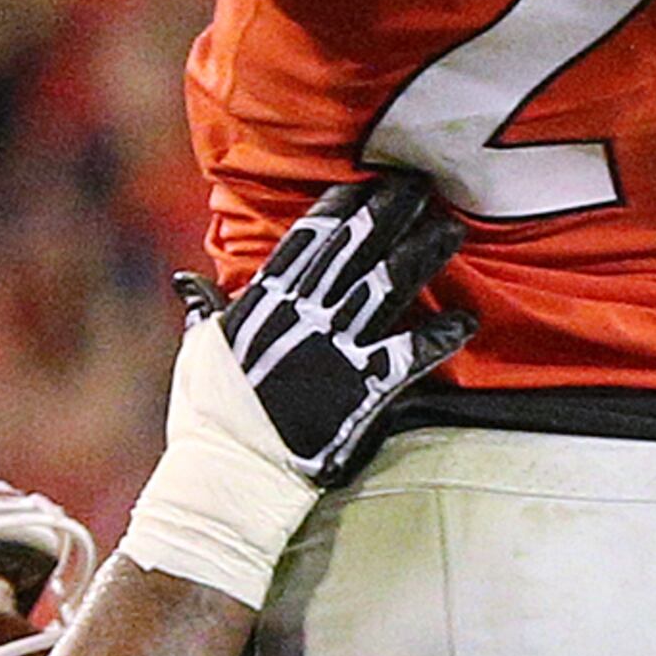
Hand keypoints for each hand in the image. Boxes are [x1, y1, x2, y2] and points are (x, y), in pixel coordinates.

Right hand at [120, 177, 472, 607]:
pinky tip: (468, 319)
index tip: (368, 180)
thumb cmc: (210, 418)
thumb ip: (204, 311)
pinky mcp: (362, 387)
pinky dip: (441, 335)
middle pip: (356, 247)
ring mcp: (336, 347)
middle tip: (422, 183)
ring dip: (424, 252)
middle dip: (391, 210)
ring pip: (389, 284)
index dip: (343, 205)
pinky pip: (412, 353)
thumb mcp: (198, 353)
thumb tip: (187, 281)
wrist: (230, 475)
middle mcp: (304, 314)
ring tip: (453, 228)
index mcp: (264, 301)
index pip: (309, 237)